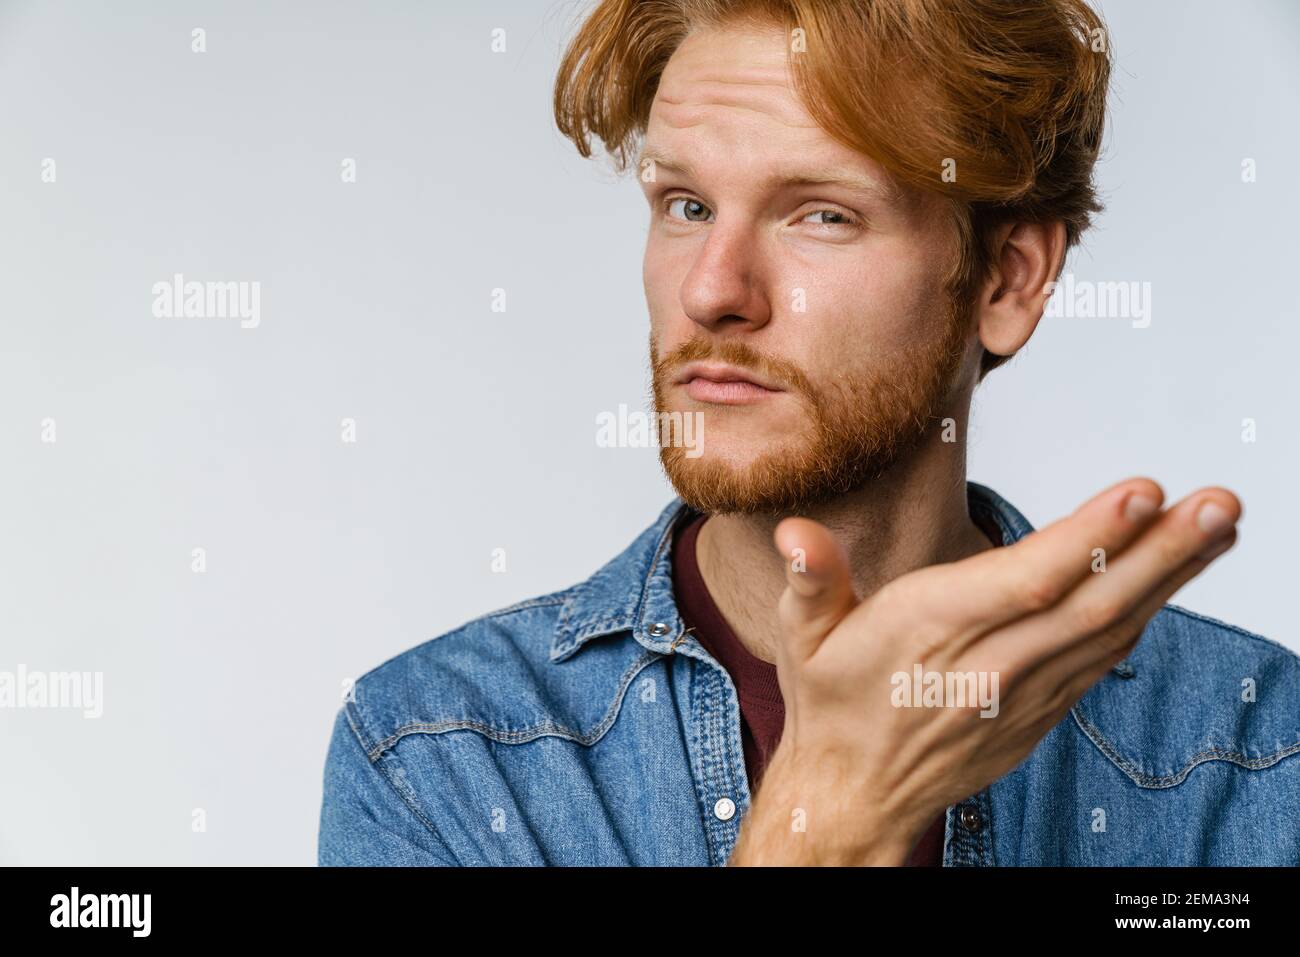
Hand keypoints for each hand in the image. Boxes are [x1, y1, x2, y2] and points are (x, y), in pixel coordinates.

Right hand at [729, 478, 1240, 864]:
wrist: (854, 791)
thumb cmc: (832, 699)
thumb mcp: (801, 636)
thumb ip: (810, 580)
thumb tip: (799, 535)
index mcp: (927, 632)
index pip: (1022, 582)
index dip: (1087, 538)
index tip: (1142, 492)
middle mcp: (986, 664)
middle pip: (1089, 606)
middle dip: (1161, 551)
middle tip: (1219, 503)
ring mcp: (1021, 694)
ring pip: (1110, 631)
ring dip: (1171, 577)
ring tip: (1220, 523)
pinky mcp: (1040, 712)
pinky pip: (1103, 660)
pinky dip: (1145, 616)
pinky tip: (1177, 577)